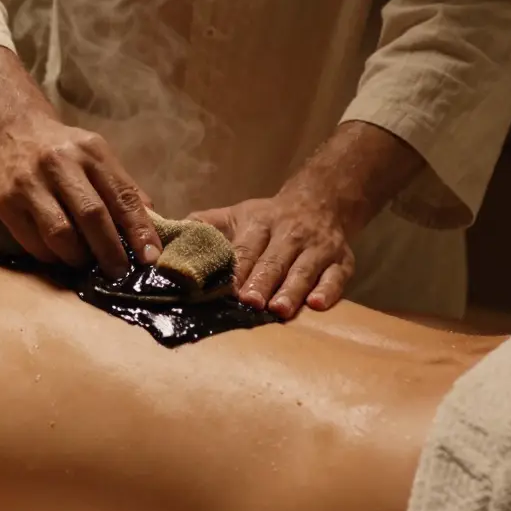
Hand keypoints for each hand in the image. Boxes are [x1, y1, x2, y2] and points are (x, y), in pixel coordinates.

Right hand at [0, 111, 161, 277]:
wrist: (13, 131)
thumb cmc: (65, 150)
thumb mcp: (98, 156)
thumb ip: (123, 190)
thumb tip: (150, 231)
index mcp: (90, 151)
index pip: (121, 195)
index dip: (139, 230)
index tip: (150, 257)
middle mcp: (59, 163)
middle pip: (91, 216)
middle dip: (110, 251)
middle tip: (119, 272)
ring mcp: (29, 183)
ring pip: (60, 234)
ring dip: (79, 258)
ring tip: (87, 263)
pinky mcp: (5, 202)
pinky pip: (33, 243)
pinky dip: (52, 257)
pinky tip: (61, 255)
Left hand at [190, 192, 354, 318]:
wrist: (321, 201)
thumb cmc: (268, 218)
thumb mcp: (236, 215)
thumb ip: (204, 226)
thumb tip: (169, 238)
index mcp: (260, 223)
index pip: (246, 247)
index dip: (237, 267)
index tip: (227, 287)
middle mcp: (290, 234)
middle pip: (274, 260)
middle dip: (262, 281)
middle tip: (249, 302)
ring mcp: (318, 248)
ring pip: (304, 270)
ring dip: (291, 290)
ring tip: (278, 310)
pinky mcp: (342, 262)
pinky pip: (337, 277)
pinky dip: (329, 291)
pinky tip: (317, 305)